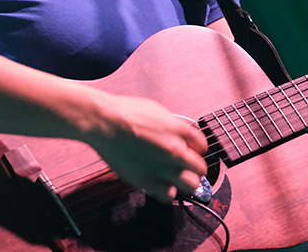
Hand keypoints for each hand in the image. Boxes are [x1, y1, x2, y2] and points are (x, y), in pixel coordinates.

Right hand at [85, 93, 207, 202]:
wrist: (104, 122)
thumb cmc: (126, 112)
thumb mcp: (157, 111)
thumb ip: (173, 125)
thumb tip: (180, 134)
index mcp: (179, 130)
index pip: (203, 146)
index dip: (196, 148)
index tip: (191, 150)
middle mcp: (175, 150)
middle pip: (201, 168)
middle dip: (195, 167)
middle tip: (186, 166)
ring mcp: (162, 168)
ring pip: (190, 185)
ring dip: (186, 182)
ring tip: (176, 178)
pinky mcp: (147, 181)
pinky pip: (169, 196)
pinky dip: (168, 192)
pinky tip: (161, 184)